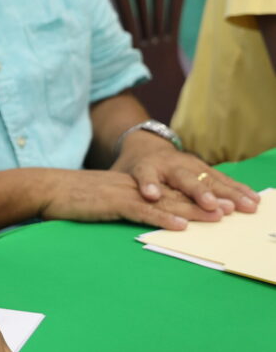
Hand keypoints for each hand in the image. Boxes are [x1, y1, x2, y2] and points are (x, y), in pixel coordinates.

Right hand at [37, 168, 230, 230]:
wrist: (45, 188)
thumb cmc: (66, 198)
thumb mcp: (96, 201)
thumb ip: (115, 206)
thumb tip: (127, 217)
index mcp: (130, 184)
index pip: (167, 190)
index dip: (192, 197)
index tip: (214, 203)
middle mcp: (132, 185)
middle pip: (173, 193)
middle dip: (202, 201)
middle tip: (228, 209)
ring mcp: (124, 192)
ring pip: (166, 201)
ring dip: (193, 210)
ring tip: (217, 217)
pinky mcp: (113, 202)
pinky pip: (144, 211)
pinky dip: (165, 218)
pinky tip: (181, 225)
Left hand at [111, 134, 259, 215]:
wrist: (143, 145)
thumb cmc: (129, 169)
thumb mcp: (116, 177)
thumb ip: (113, 190)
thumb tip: (97, 204)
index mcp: (144, 167)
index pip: (145, 175)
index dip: (148, 184)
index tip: (151, 195)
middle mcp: (169, 164)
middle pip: (185, 179)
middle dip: (199, 192)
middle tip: (210, 205)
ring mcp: (189, 164)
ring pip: (209, 179)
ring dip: (227, 193)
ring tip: (242, 207)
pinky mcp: (203, 167)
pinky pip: (222, 179)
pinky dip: (237, 189)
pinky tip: (252, 199)